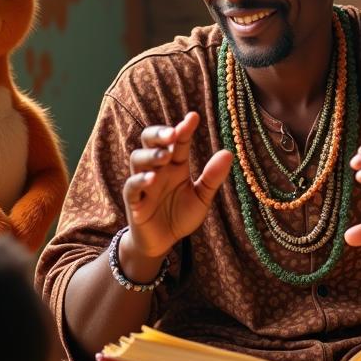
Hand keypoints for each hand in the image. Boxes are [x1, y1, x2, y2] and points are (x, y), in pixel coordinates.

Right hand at [122, 111, 232, 261]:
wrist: (162, 243)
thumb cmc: (180, 216)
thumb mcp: (201, 198)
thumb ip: (212, 178)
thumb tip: (228, 153)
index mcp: (175, 165)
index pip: (179, 142)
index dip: (184, 129)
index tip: (193, 117)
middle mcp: (158, 169)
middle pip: (150, 141)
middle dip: (159, 134)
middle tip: (173, 134)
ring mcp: (143, 184)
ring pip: (138, 159)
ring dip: (150, 155)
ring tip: (164, 155)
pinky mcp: (134, 201)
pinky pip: (131, 186)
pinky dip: (140, 181)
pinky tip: (151, 179)